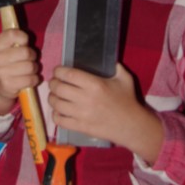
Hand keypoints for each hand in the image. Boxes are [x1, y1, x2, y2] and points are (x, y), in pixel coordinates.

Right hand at [0, 28, 38, 115]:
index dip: (23, 38)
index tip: (24, 43)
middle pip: (26, 52)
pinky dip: (34, 79)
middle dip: (32, 55)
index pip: (13, 34)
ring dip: (34, 68)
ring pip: (30, 66)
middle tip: (30, 58)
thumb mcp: (7, 47)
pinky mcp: (8, 85)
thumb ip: (15, 39)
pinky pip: (31, 79)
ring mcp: (0, 72)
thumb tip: (26, 37)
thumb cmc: (7, 61)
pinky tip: (30, 78)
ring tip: (30, 69)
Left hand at [49, 63, 163, 162]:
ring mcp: (81, 114)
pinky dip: (55, 114)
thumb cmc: (128, 101)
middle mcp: (85, 98)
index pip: (68, 74)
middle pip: (58, 88)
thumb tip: (108, 58)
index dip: (58, 71)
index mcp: (95, 84)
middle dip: (53, 83)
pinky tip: (59, 110)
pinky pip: (59, 120)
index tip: (58, 71)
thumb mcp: (125, 78)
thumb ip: (116, 66)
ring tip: (55, 95)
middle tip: (55, 82)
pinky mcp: (80, 127)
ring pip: (56, 104)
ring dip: (52, 98)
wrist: (131, 126)